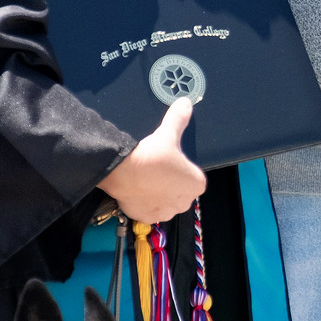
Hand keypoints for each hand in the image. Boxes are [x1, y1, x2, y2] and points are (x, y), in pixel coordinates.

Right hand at [100, 98, 204, 223]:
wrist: (124, 170)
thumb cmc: (152, 154)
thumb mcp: (168, 133)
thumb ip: (179, 119)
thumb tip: (186, 103)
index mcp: (196, 184)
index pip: (193, 178)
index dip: (181, 170)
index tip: (170, 163)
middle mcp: (185, 202)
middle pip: (180, 193)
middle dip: (170, 185)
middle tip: (156, 170)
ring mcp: (165, 212)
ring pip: (165, 203)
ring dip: (158, 195)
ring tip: (146, 180)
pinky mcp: (147, 217)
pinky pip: (148, 211)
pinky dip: (143, 203)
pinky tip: (137, 190)